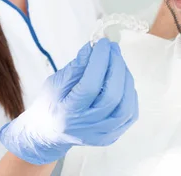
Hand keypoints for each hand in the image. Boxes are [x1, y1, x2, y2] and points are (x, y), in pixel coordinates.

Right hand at [0, 39, 138, 164]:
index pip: (90, 86)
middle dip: (116, 66)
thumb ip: (75, 67)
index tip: (102, 43)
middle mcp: (87, 128)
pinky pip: (130, 114)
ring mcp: (102, 135)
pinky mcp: (112, 136)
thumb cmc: (50, 104)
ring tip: (118, 61)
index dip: (100, 61)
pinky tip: (122, 80)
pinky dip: (130, 93)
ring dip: (126, 78)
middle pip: (112, 96)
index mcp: (67, 113)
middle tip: (112, 48)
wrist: (50, 134)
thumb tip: (93, 47)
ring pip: (125, 106)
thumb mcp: (55, 83)